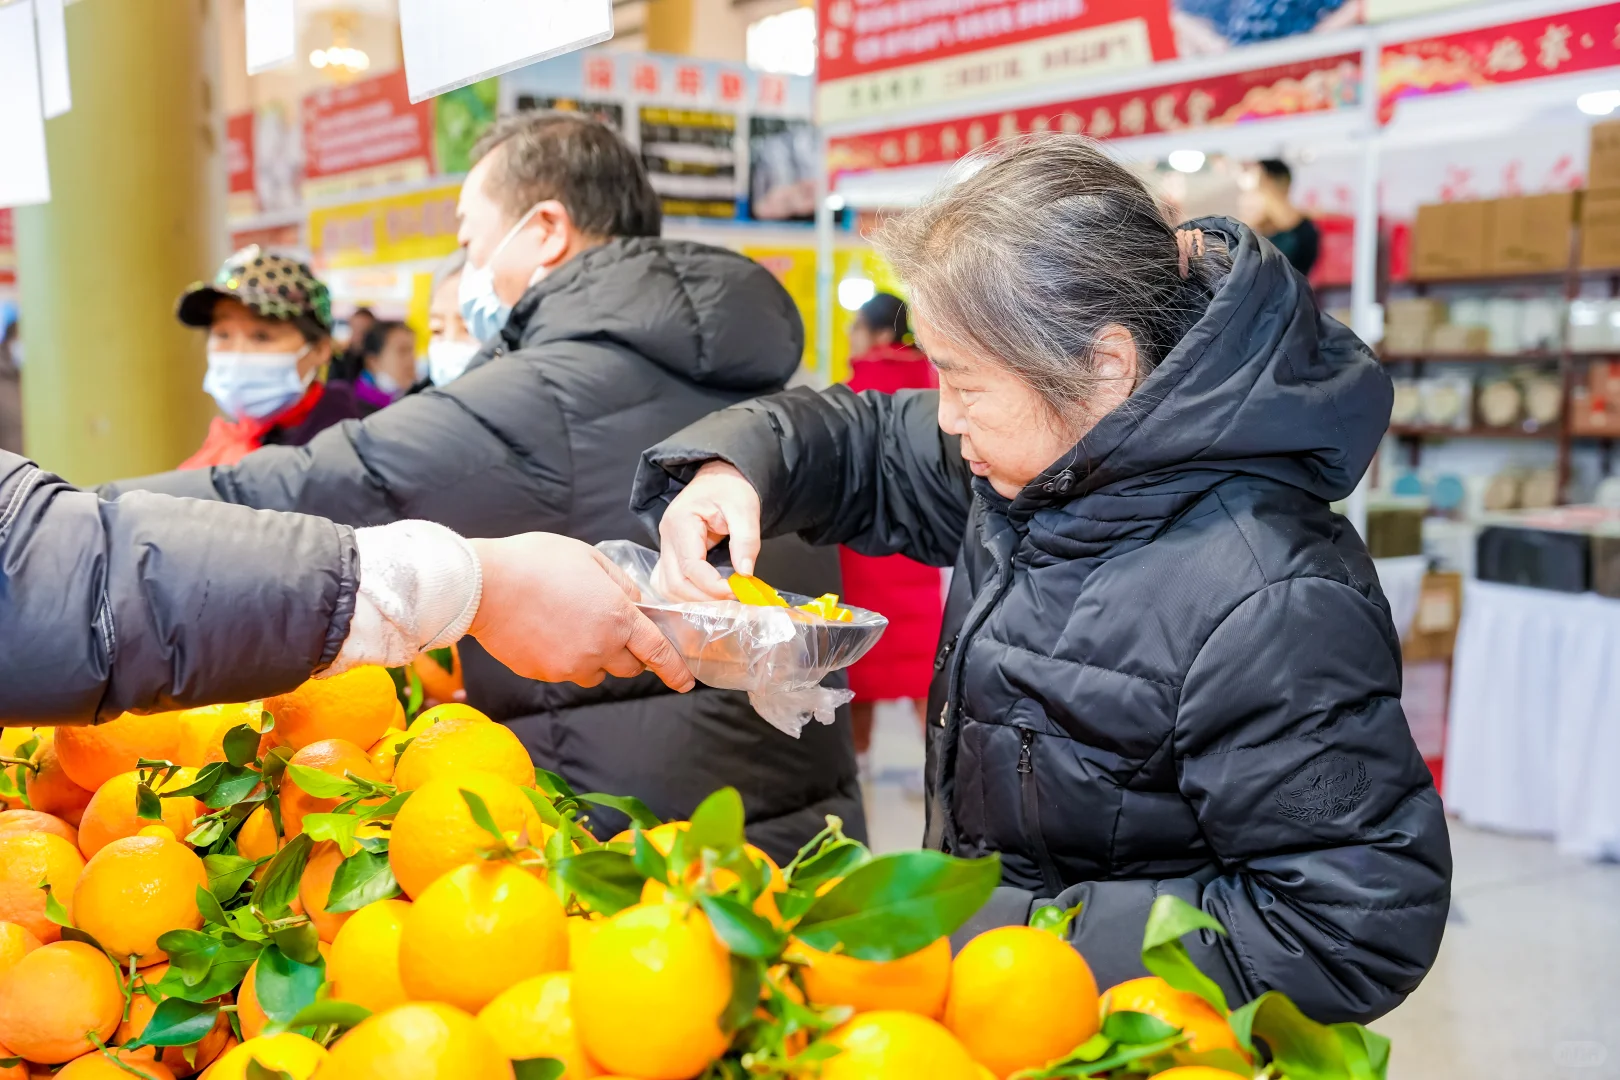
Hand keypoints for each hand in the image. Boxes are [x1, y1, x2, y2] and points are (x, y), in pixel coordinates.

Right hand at [467, 534, 693, 691]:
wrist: (483, 585)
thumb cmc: (536, 562)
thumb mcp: (590, 558)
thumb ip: (621, 584)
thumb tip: (636, 604)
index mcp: (618, 618)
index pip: (657, 652)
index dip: (675, 669)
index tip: (686, 681)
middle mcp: (599, 649)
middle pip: (629, 667)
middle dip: (628, 653)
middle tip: (609, 628)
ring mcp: (570, 666)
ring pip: (595, 672)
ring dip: (595, 656)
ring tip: (569, 624)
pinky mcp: (544, 674)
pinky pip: (565, 671)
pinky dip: (564, 657)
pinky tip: (546, 630)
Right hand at [652, 461, 761, 601]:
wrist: (720, 477)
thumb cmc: (731, 488)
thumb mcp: (745, 508)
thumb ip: (746, 540)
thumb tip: (745, 573)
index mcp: (681, 522)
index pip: (690, 566)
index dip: (712, 586)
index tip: (736, 591)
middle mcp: (666, 537)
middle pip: (675, 582)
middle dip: (703, 598)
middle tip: (731, 600)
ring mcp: (665, 546)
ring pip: (668, 587)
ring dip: (692, 600)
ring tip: (720, 600)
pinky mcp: (670, 554)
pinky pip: (669, 582)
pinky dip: (684, 595)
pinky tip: (705, 596)